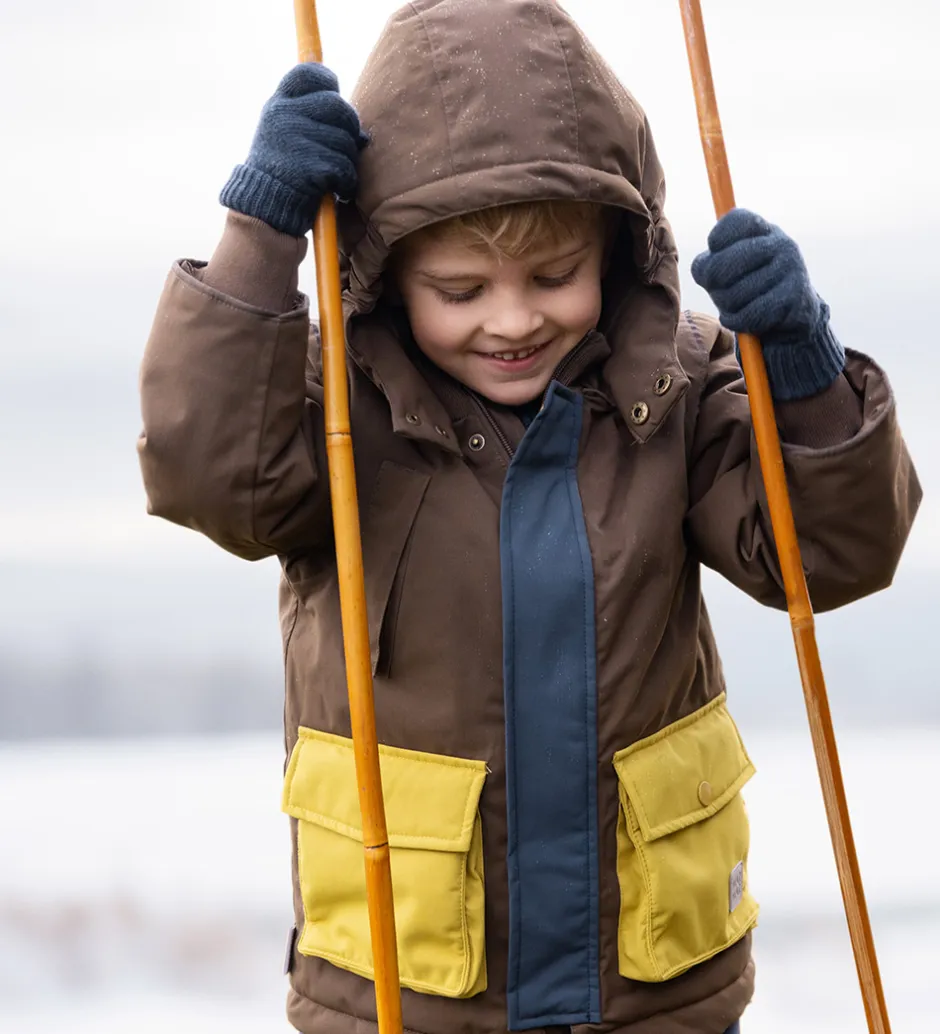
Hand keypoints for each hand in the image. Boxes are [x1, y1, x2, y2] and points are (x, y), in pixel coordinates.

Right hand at [219, 63, 367, 237]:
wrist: (265, 208)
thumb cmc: (283, 172)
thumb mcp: (287, 134)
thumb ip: (314, 119)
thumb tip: (361, 131)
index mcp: (278, 104)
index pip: (309, 73)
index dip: (328, 82)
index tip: (333, 99)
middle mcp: (283, 116)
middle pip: (338, 105)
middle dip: (349, 128)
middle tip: (342, 148)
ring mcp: (295, 140)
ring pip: (346, 140)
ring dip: (348, 161)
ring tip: (334, 175)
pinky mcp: (308, 167)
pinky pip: (345, 167)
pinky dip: (346, 183)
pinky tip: (337, 189)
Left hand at [691, 209, 844, 399]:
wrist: (794, 331)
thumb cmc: (751, 297)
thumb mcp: (730, 274)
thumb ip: (712, 262)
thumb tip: (696, 263)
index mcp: (762, 230)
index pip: (727, 226)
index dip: (714, 249)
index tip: (718, 263)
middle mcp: (780, 243)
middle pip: (720, 265)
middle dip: (715, 287)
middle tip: (727, 295)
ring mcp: (791, 270)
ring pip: (731, 293)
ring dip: (729, 308)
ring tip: (743, 309)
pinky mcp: (794, 298)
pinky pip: (748, 314)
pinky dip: (740, 322)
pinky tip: (749, 322)